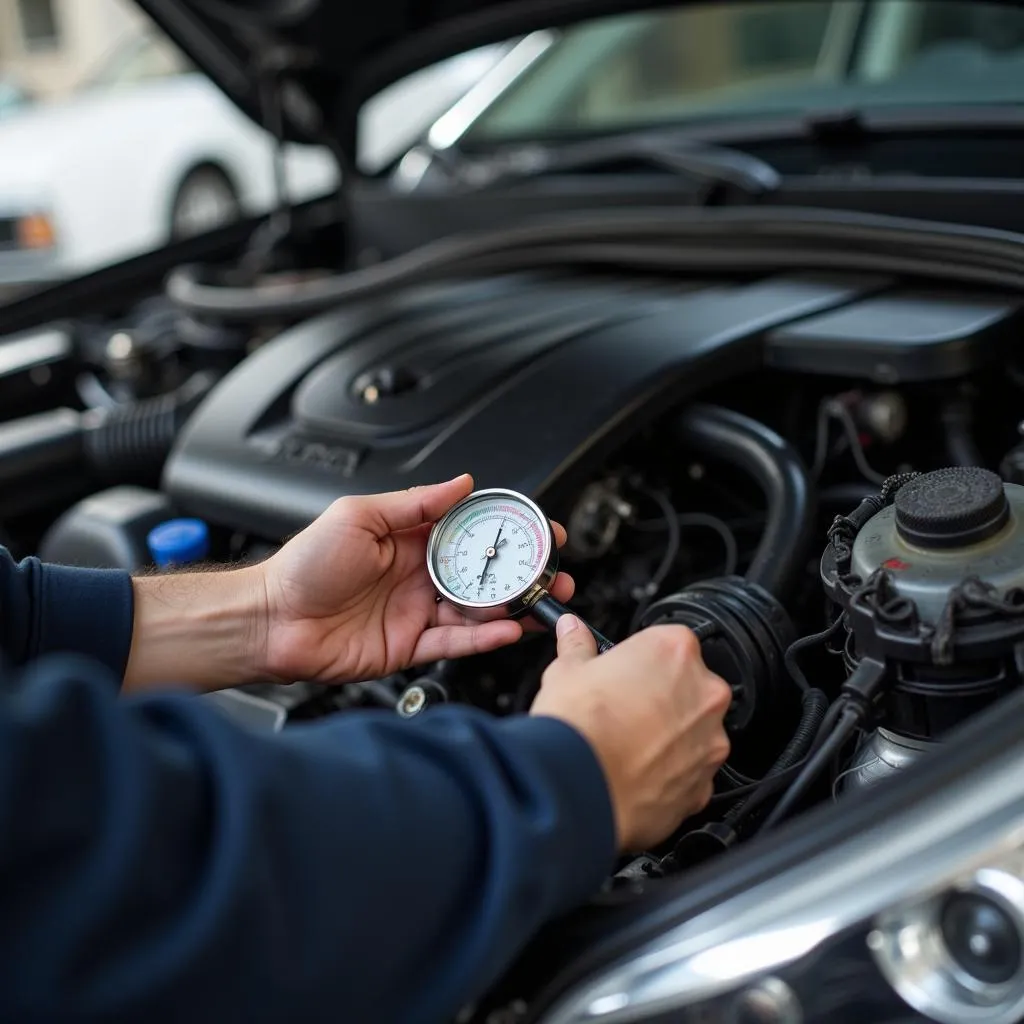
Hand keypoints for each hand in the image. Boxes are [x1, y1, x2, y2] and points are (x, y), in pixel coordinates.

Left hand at [261, 474, 575, 683]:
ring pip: (478, 611)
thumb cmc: (304, 564)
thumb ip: (415, 504)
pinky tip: (508, 630)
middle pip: (485, 575)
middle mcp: (420, 576)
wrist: (271, 618)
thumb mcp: (359, 515)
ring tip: (541, 602)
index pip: (472, 532)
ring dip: (513, 607)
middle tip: (555, 573)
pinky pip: (457, 642)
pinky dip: (485, 638)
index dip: (508, 531)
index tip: (539, 529)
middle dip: (523, 575)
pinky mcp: (411, 647)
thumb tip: (461, 483)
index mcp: (411, 540)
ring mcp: (417, 612)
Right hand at [530, 616, 731, 851]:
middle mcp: (704, 692)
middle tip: (621, 708)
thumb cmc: (578, 728)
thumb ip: (578, 645)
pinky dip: (670, 772)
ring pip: (694, 729)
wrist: (578, 790)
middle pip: (688, 685)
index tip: (623, 671)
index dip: (641, 658)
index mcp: (674, 651)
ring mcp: (710, 740)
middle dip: (661, 695)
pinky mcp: (705, 783)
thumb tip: (572, 631)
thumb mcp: (567, 671)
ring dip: (669, 734)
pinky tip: (636, 772)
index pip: (668, 642)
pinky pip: (692, 770)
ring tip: (625, 745)